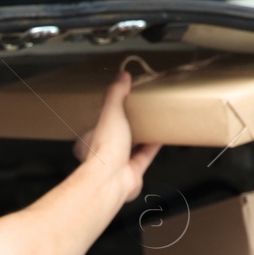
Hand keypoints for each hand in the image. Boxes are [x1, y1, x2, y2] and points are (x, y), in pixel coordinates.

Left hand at [72, 69, 160, 203]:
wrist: (112, 178)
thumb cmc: (105, 149)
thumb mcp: (110, 112)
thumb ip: (116, 93)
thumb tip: (121, 76)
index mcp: (92, 136)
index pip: (101, 119)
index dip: (111, 109)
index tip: (125, 99)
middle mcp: (104, 150)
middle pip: (118, 133)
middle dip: (129, 123)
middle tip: (141, 110)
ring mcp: (118, 162)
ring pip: (132, 145)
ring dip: (143, 134)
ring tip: (153, 120)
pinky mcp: (133, 170)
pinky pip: (146, 155)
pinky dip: (154, 145)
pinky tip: (161, 135)